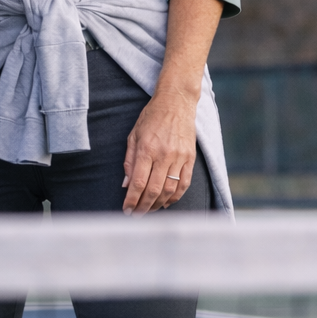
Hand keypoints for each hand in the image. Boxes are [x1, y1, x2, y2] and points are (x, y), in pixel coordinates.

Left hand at [121, 0, 223, 213]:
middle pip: (153, 190)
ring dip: (158, 204)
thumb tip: (126, 185)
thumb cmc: (151, 117)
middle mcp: (164, 155)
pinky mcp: (190, 157)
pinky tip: (167, 202)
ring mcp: (179, 157)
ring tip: (150, 210)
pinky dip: (176, 196)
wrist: (177, 102)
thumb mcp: (133, 135)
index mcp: (147, 149)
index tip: (127, 210)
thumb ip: (129, 161)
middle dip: (143, 207)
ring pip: (169, 190)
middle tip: (136, 216)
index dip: (131, 200)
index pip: (138, 183)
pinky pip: (184, 183)